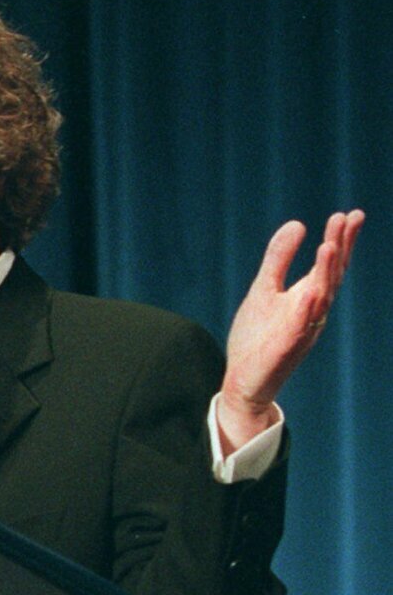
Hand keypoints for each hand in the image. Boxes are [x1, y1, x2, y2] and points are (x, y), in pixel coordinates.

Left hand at [220, 209, 364, 449]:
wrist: (243, 380)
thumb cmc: (258, 336)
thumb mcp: (264, 289)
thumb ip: (279, 259)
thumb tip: (298, 223)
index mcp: (308, 297)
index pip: (329, 265)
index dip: (341, 240)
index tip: (350, 214)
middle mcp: (311, 313)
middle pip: (330, 277)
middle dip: (339, 248)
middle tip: (345, 219)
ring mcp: (301, 332)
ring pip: (318, 301)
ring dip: (325, 274)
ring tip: (329, 245)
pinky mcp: (283, 351)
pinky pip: (298, 331)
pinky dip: (305, 312)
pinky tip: (309, 293)